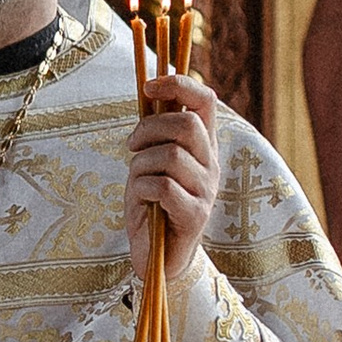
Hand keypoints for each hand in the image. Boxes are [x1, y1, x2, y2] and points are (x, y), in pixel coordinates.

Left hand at [126, 75, 220, 293]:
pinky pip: (162, 186)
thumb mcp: (150, 163)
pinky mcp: (196, 214)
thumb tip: (149, 94)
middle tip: (131, 145)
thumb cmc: (152, 206)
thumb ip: (155, 135)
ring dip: (141, 164)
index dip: (178, 85)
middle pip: (186, 125)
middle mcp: (210, 164)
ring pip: (170, 156)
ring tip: (137, 181)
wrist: (159, 256)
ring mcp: (206, 190)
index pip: (205, 101)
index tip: (149, 87)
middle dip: (149, 128)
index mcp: (203, 146)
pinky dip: (142, 189)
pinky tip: (142, 201)